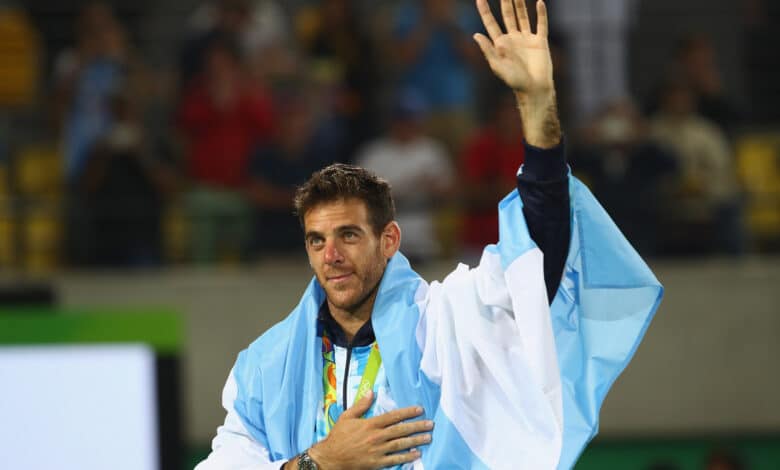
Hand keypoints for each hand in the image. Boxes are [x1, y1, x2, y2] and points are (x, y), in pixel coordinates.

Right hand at [308, 391, 432, 469]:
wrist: (331, 457)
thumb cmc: (338, 436)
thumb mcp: (347, 417)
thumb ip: (361, 405)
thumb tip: (371, 392)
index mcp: (370, 424)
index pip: (393, 416)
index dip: (407, 413)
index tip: (419, 410)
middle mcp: (376, 437)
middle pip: (400, 430)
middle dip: (417, 426)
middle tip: (430, 424)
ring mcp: (377, 450)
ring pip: (400, 444)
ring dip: (416, 441)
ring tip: (428, 438)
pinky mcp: (377, 462)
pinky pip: (395, 459)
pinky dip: (407, 457)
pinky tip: (417, 454)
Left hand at [473, 0, 552, 96]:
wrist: (534, 88)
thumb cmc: (514, 81)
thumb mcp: (498, 66)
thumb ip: (488, 50)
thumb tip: (475, 35)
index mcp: (500, 44)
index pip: (491, 23)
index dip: (485, 11)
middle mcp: (513, 39)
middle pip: (507, 15)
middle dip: (504, 2)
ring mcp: (526, 39)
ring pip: (522, 16)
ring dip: (520, 4)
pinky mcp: (540, 41)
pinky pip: (541, 24)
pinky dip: (541, 14)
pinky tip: (539, 2)